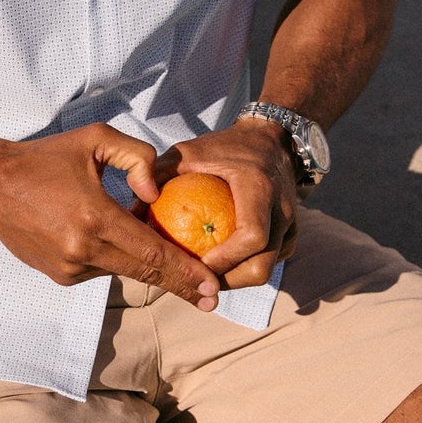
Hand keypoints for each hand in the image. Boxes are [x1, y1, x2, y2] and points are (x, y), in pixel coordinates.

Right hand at [0, 125, 221, 309]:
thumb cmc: (45, 158)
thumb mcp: (94, 139)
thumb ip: (137, 157)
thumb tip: (156, 195)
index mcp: (94, 217)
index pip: (152, 252)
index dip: (186, 271)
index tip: (212, 286)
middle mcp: (83, 250)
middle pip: (145, 273)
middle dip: (181, 285)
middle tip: (211, 299)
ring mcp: (71, 268)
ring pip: (122, 269)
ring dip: (141, 262)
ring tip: (155, 252)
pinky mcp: (61, 276)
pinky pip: (100, 268)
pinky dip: (111, 256)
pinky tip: (102, 237)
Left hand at [152, 119, 298, 287]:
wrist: (272, 141)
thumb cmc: (223, 147)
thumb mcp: (188, 151)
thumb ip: (158, 175)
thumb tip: (131, 211)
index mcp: (259, 188)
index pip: (251, 237)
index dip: (224, 260)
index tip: (195, 264)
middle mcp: (282, 209)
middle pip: (261, 266)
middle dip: (227, 281)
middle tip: (195, 279)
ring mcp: (291, 224)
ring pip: (267, 270)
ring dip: (235, 279)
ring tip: (203, 275)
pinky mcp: (291, 233)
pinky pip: (270, 262)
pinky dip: (246, 269)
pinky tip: (219, 266)